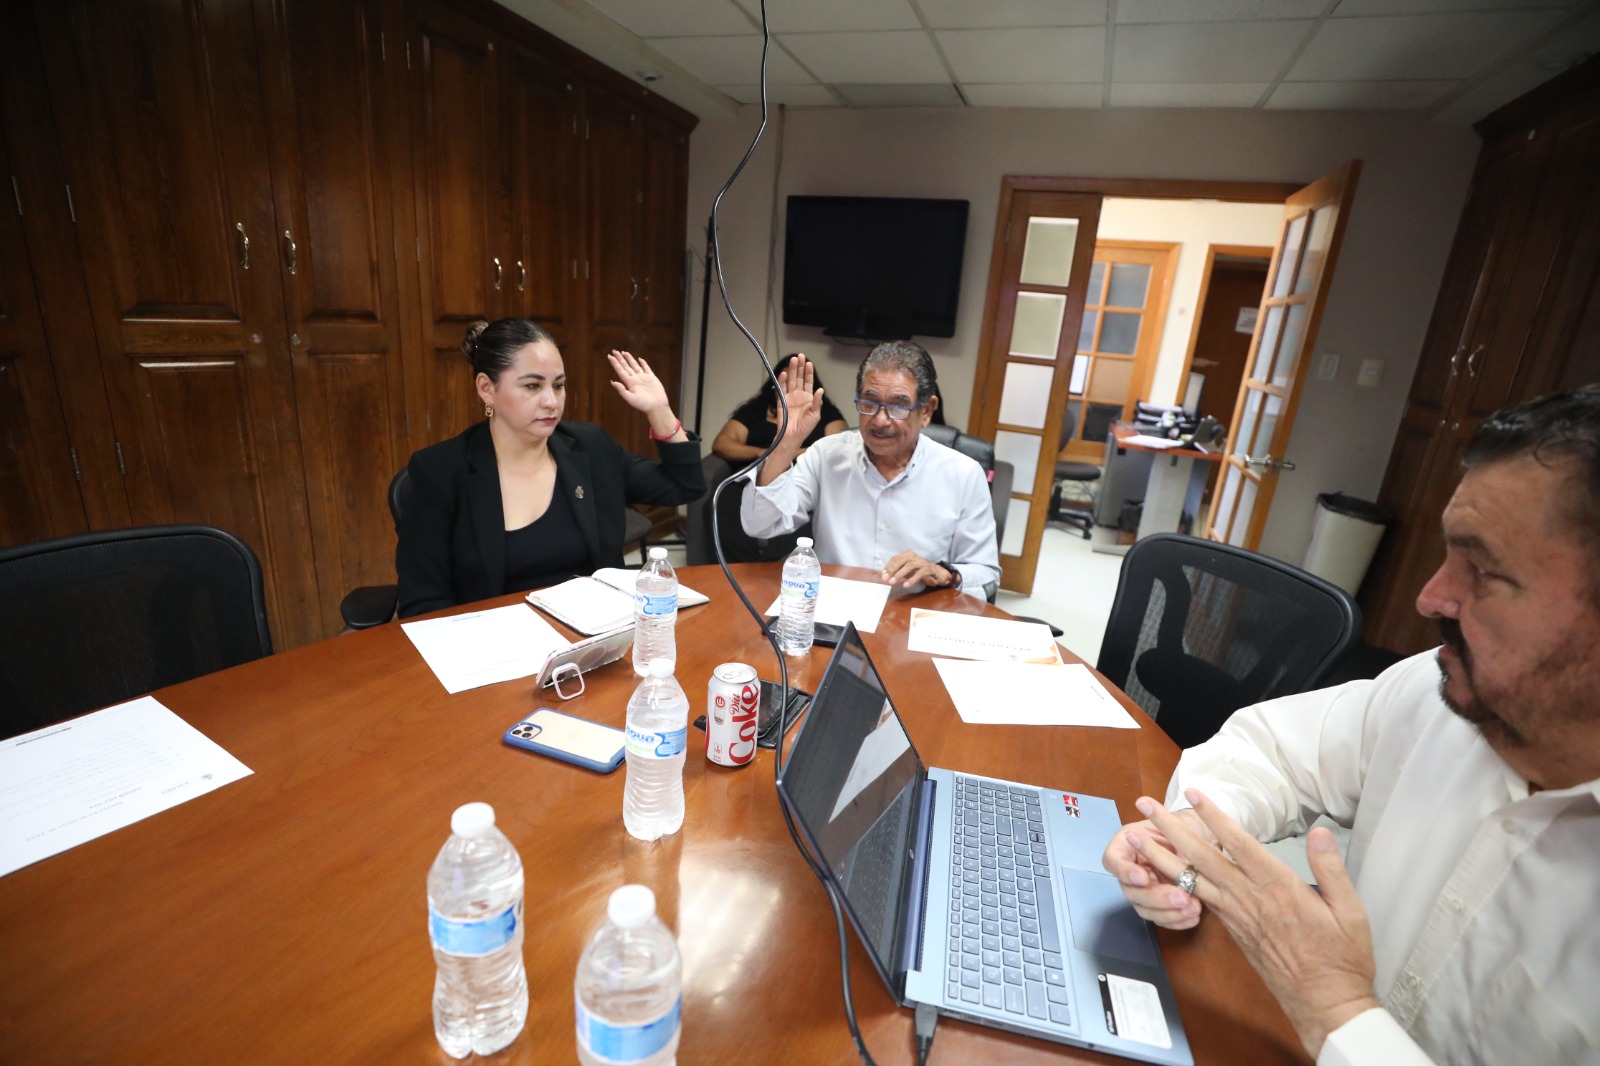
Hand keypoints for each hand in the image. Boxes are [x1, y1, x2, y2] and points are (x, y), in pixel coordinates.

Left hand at [608, 350, 681, 439]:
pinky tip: (640, 359)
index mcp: (629, 383)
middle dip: (620, 359)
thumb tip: (612, 381)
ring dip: (629, 359)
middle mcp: (635, 379)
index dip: (615, 363)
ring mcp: (643, 378)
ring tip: (624, 352)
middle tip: (614, 351)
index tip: (610, 356)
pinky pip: (646, 368)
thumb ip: (622, 390)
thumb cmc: (644, 405)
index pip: (620, 370)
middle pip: (626, 366)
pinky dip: (643, 363)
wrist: (657, 407)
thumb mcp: (631, 399)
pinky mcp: (652, 378)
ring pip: (634, 366)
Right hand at [774, 354, 824, 444]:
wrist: (793, 436)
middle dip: (799, 367)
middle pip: (798, 378)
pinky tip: (783, 373)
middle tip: (799, 356)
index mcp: (808, 397)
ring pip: (790, 380)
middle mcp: (798, 395)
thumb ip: (817, 402)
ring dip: (791, 370)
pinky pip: (781, 389)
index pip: (808, 381)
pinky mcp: (781, 401)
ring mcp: (789, 397)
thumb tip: (820, 390)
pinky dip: (781, 381)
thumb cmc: (806, 427)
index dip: (808, 372)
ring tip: (793, 360)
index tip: (809, 363)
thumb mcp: (815, 414)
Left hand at [881, 551, 948, 588]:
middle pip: (900, 561)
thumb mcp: (906, 571)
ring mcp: (921, 562)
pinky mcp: (928, 569)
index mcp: (907, 555)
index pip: (895, 559)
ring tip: (893, 582)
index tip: (883, 576)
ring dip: (900, 574)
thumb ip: (896, 572)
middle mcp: (913, 556)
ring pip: (909, 566)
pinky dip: (912, 579)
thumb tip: (884, 576)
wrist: (936, 573)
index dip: (888, 567)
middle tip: (886, 579)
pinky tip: (906, 585)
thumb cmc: (918, 571)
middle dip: (892, 570)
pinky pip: (919, 573)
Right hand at [1102, 810, 1210, 928]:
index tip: (1144, 876)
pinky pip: (1162, 920)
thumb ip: (1159, 822)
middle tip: (1181, 896)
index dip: (1126, 872)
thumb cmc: (1178, 826)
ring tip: (1194, 908)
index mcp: (1124, 848)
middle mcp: (1128, 873)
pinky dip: (1178, 921)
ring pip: (1146, 911)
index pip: (1114, 862)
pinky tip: (1194, 917)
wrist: (1194, 841)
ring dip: (1170, 913)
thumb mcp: (1168, 820)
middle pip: (1132, 892)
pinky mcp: (1156, 907)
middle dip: (1157, 897)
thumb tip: (1144, 802)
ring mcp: (1141, 892)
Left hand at [1133, 791, 1380, 1057]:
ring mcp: (1236, 915)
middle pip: (1201, 856)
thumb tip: (1320, 830)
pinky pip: (1200, 899)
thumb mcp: (1349, 910)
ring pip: (1191, 879)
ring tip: (1135, 837)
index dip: (1214, 816)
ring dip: (1161, 856)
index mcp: (1277, 887)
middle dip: (1170, 828)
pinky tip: (1166, 871)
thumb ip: (1330, 868)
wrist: (1325, 1003)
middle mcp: (1249, 898)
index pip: (1238, 843)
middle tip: (1144, 805)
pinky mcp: (1232, 929)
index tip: (1193, 794)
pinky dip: (1178, 882)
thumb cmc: (1342, 957)